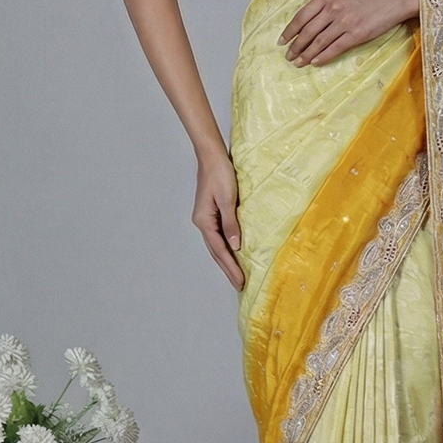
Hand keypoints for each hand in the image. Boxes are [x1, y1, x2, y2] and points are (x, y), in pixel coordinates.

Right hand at [193, 151, 243, 289]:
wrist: (212, 156)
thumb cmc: (220, 173)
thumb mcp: (228, 199)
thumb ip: (231, 223)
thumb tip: (235, 246)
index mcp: (204, 221)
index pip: (219, 250)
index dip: (230, 267)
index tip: (240, 281)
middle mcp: (202, 223)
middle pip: (216, 252)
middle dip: (228, 269)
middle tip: (239, 286)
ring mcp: (205, 218)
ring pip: (216, 246)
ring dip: (226, 261)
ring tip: (236, 275)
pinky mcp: (211, 214)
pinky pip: (219, 236)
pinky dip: (226, 248)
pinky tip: (233, 254)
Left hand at [279, 0, 418, 66]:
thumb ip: (323, 5)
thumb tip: (305, 24)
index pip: (301, 16)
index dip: (290, 31)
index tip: (282, 42)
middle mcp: (333, 7)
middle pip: (308, 31)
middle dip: (296, 46)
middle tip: (288, 56)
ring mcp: (345, 21)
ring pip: (319, 41)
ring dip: (306, 54)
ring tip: (298, 63)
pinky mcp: (356, 34)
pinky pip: (335, 48)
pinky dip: (323, 56)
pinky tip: (315, 62)